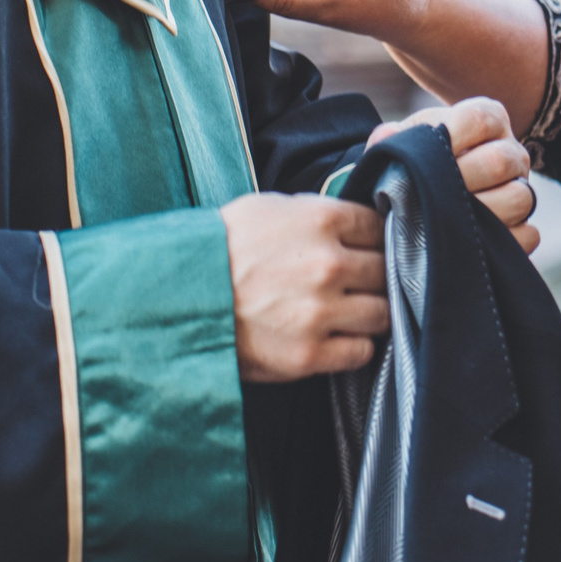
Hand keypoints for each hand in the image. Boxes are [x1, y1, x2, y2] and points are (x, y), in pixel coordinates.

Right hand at [218, 192, 389, 381]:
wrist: (175, 298)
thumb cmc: (217, 249)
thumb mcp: (266, 207)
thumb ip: (315, 209)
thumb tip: (351, 214)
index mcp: (321, 220)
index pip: (378, 227)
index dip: (372, 239)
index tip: (363, 248)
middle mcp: (328, 265)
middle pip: (385, 270)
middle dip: (374, 275)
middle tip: (357, 281)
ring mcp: (320, 312)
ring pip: (382, 312)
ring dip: (370, 312)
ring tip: (349, 310)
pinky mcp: (308, 354)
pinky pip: (361, 351)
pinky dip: (355, 345)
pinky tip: (337, 336)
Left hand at [370, 96, 540, 253]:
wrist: (432, 193)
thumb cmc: (421, 161)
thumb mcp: (409, 141)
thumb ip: (395, 138)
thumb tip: (385, 140)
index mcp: (488, 120)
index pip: (479, 120)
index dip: (451, 135)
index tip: (424, 152)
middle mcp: (512, 151)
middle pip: (501, 161)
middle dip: (461, 180)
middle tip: (430, 194)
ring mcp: (522, 189)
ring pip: (519, 198)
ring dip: (480, 212)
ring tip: (446, 219)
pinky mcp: (524, 225)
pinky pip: (527, 235)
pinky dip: (499, 242)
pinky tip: (468, 242)